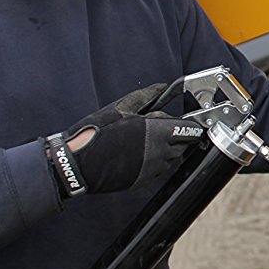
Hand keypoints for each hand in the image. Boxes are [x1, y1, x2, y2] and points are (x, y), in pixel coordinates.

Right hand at [43, 84, 204, 198]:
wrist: (77, 164)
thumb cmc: (97, 133)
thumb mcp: (121, 107)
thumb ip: (147, 97)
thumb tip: (162, 88)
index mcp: (158, 132)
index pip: (190, 131)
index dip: (190, 125)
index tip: (187, 122)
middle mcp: (160, 153)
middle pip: (182, 145)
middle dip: (176, 135)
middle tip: (157, 127)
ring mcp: (152, 169)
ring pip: (170, 157)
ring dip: (165, 148)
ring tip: (142, 139)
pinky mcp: (143, 180)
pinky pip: (156, 169)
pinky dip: (152, 160)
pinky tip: (135, 152)